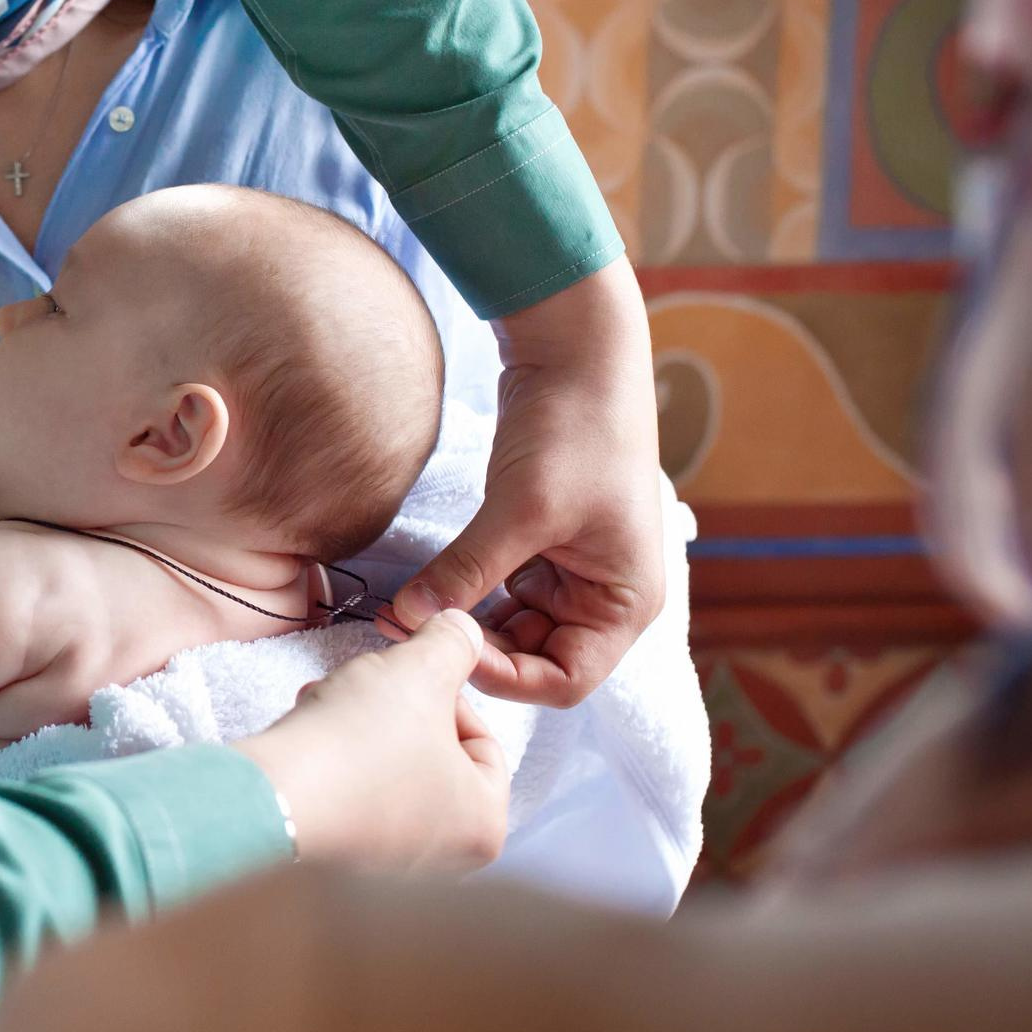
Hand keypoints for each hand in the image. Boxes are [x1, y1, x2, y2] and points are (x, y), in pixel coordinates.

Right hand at [235, 609, 508, 871]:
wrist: (270, 799)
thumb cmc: (360, 743)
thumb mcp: (419, 670)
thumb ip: (454, 642)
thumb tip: (464, 630)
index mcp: (485, 825)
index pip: (484, 741)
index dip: (447, 695)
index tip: (410, 680)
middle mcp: (446, 861)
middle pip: (432, 757)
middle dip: (394, 710)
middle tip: (366, 687)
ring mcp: (388, 869)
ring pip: (387, 772)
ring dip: (358, 728)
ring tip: (326, 703)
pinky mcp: (338, 866)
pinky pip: (350, 800)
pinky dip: (333, 763)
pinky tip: (307, 735)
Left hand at [393, 259, 664, 706]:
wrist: (577, 350)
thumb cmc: (576, 429)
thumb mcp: (520, 510)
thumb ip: (467, 572)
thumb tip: (406, 619)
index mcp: (626, 603)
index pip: (564, 680)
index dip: (505, 676)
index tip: (446, 652)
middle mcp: (603, 596)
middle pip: (534, 657)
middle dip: (475, 649)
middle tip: (407, 632)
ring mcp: (570, 569)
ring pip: (509, 624)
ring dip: (464, 620)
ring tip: (407, 610)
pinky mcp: (537, 540)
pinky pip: (498, 587)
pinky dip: (465, 589)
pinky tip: (425, 583)